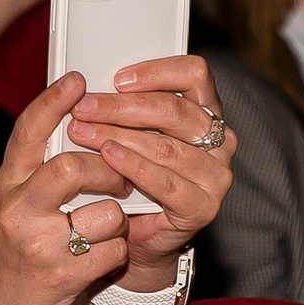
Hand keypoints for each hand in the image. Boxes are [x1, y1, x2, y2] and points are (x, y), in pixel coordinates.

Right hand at [0, 73, 147, 304]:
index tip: (78, 80)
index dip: (54, 101)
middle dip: (108, 171)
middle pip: (73, 167)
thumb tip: (74, 123)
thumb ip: (35, 170)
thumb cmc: (10, 253)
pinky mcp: (60, 276)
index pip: (28, 130)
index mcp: (6, 184)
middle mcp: (16, 208)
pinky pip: (112, 250)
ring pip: (103, 212)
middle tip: (119, 181)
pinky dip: (117, 253)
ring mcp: (37, 243)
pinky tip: (103, 258)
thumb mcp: (11, 203)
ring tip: (107, 229)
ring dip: (117, 220)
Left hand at [61, 53, 235, 281]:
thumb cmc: (129, 174)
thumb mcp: (129, 132)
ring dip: (119, 136)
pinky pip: (167, 182)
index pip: (195, 75)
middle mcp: (220, 140)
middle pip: (174, 110)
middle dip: (122, 107)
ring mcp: (216, 175)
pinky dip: (134, 167)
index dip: (158, 71)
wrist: (135, 233)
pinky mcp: (204, 206)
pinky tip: (109, 157)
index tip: (118, 78)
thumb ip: (122, 107)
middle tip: (84, 107)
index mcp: (205, 111)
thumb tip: (86, 85)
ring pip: (166, 146)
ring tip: (83, 132)